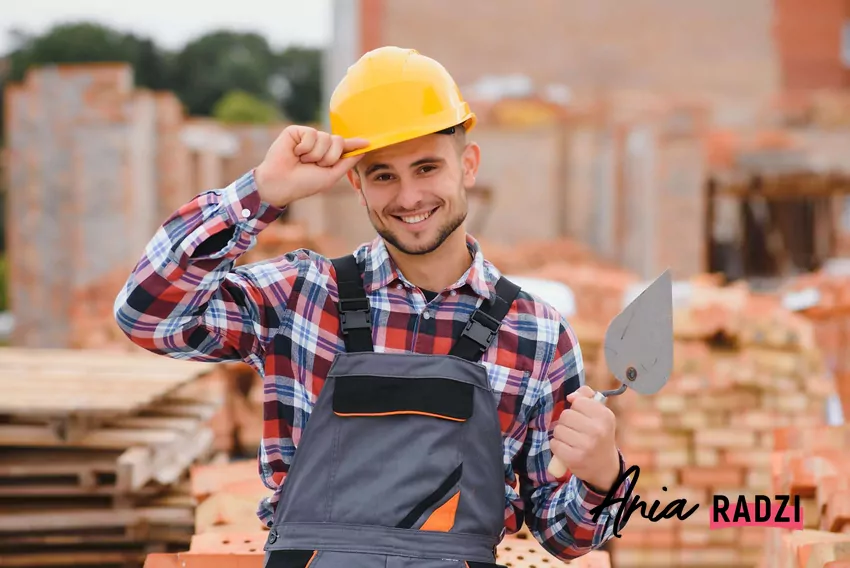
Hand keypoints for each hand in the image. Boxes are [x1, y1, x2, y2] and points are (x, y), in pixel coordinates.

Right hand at [254, 125, 368, 206]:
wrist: (281, 183)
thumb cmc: (304, 183)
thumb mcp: (330, 176)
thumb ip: (346, 163)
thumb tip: (362, 151)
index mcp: (327, 155)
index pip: (344, 147)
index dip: (355, 144)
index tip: (368, 142)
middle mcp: (319, 144)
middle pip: (338, 140)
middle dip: (330, 157)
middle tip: (315, 165)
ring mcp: (307, 136)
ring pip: (325, 138)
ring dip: (315, 154)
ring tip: (302, 160)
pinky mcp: (296, 131)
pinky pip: (311, 134)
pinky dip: (305, 148)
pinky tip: (295, 153)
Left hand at [550, 385, 620, 490]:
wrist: (605, 467)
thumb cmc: (599, 435)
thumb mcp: (600, 414)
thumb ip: (586, 397)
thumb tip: (571, 396)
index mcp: (605, 416)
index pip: (578, 402)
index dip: (577, 409)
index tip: (583, 418)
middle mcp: (597, 430)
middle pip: (565, 415)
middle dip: (567, 422)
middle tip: (576, 430)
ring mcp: (586, 445)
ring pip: (558, 429)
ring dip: (561, 434)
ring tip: (572, 440)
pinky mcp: (575, 458)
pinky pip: (554, 444)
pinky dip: (557, 446)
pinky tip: (567, 449)